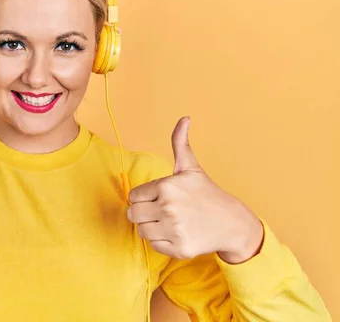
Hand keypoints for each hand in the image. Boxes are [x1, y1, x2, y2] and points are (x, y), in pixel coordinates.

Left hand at [127, 117, 263, 262]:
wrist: (232, 223)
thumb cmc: (207, 194)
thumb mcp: (191, 168)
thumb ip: (180, 143)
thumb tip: (184, 118)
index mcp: (166, 186)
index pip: (134, 196)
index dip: (144, 197)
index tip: (160, 198)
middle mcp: (168, 207)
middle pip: (133, 214)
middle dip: (144, 213)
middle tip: (161, 211)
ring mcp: (174, 229)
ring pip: (141, 231)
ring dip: (152, 228)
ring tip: (169, 222)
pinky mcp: (179, 248)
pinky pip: (154, 246)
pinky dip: (162, 242)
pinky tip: (177, 233)